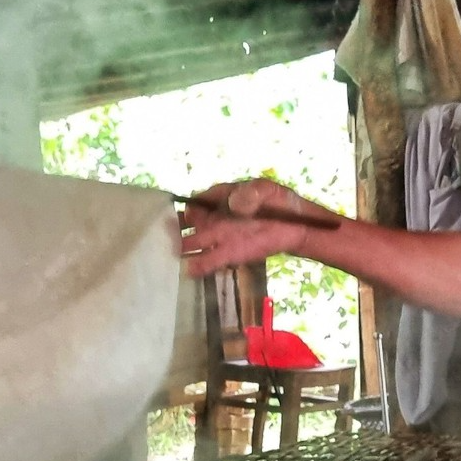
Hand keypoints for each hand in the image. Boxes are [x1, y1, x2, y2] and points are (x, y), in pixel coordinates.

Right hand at [178, 178, 335, 276]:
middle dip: (174, 228)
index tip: (192, 213)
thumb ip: (252, 194)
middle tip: (161, 235)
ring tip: (166, 255)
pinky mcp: (229, 254)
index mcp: (222, 196)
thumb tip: (235, 204)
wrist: (299, 228)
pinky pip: (209, 260)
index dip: (192, 206)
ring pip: (194, 241)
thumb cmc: (281, 203)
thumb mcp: (268, 190)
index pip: (199, 200)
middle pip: (189, 222)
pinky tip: (189, 270)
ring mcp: (221, 237)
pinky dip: (199, 265)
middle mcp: (216, 217)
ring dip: (181, 248)